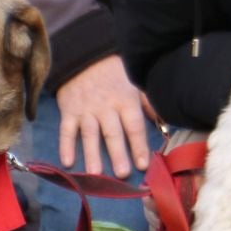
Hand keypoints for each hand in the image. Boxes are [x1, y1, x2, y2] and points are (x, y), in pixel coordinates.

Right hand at [56, 55, 151, 178]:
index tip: (143, 164)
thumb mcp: (135, 84)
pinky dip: (65, 145)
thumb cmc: (114, 74)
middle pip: (112, 132)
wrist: (84, 56)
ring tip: (95, 174)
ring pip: (89, 133)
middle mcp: (105, 106)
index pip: (134, 126)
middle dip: (117, 153)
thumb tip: (164, 125)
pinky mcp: (68, 110)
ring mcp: (86, 109)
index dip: (139, 145)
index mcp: (125, 100)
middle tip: (121, 174)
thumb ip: (148, 105)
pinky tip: (68, 162)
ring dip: (92, 154)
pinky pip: (66, 129)